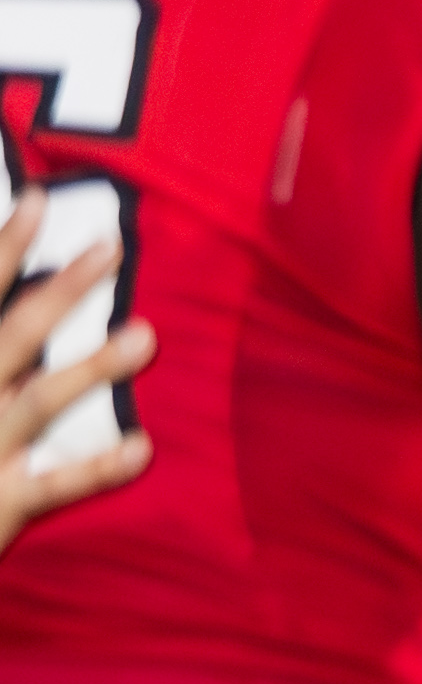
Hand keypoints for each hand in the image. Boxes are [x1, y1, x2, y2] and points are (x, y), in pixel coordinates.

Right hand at [0, 210, 154, 539]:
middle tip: (111, 247)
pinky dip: (97, 467)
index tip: (40, 201)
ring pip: (39, 400)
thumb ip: (0, 348)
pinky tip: (144, 449)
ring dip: (92, 368)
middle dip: (61, 289)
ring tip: (145, 336)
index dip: (4, 247)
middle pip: (12, 332)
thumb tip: (20, 321)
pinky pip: (53, 483)